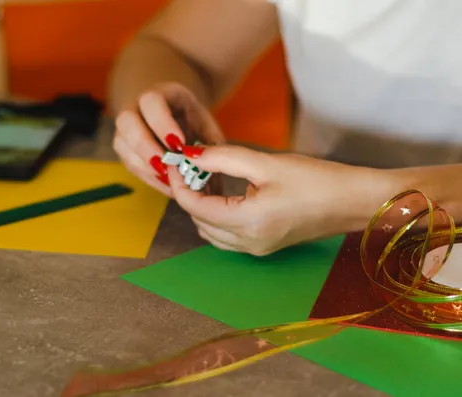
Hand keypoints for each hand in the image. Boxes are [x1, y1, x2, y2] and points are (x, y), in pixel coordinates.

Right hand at [113, 82, 224, 196]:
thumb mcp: (207, 126)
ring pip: (122, 144)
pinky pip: (129, 163)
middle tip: (166, 165)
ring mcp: (126, 128)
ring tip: (169, 180)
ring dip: (145, 165)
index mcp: (161, 93)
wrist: (176, 116)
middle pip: (126, 120)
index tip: (179, 144)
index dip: (162, 123)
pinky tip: (166, 184)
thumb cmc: (193, 122)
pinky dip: (147, 176)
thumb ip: (210, 145)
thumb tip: (211, 170)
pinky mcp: (125, 149)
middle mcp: (136, 106)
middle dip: (145, 146)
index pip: (151, 101)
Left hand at [168, 144, 394, 254]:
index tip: (176, 161)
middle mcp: (248, 243)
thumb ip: (224, 158)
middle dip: (189, 193)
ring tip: (207, 177)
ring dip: (202, 206)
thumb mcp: (267, 162)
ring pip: (210, 232)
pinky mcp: (264, 246)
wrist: (356, 202)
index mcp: (247, 223)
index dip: (179, 183)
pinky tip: (225, 193)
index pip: (194, 207)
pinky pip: (227, 236)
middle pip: (198, 221)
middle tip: (192, 166)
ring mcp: (256, 249)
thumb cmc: (318, 180)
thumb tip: (192, 155)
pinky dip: (217, 216)